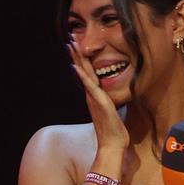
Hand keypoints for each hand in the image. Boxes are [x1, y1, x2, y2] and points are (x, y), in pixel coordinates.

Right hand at [67, 39, 129, 155]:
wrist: (112, 145)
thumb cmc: (114, 131)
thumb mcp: (113, 112)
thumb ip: (110, 103)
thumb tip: (113, 99)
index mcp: (95, 96)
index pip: (87, 74)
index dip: (82, 60)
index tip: (77, 47)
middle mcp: (91, 95)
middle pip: (82, 70)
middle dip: (76, 54)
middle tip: (69, 39)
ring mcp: (93, 98)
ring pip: (83, 74)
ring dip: (76, 58)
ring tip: (70, 45)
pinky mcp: (99, 102)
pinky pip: (89, 85)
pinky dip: (82, 75)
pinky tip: (75, 65)